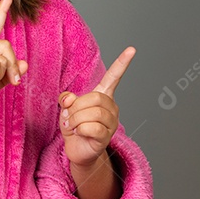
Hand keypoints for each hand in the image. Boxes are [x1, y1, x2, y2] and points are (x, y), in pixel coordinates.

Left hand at [58, 47, 134, 168]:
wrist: (76, 149)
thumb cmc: (74, 126)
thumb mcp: (66, 108)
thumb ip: (67, 99)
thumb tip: (68, 99)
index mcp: (102, 96)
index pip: (114, 77)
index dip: (122, 63)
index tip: (132, 49)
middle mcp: (111, 107)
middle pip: (95, 98)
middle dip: (76, 107)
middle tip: (69, 117)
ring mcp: (111, 123)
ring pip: (93, 114)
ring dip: (76, 119)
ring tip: (72, 125)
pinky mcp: (106, 137)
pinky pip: (92, 128)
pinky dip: (79, 129)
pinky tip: (78, 133)